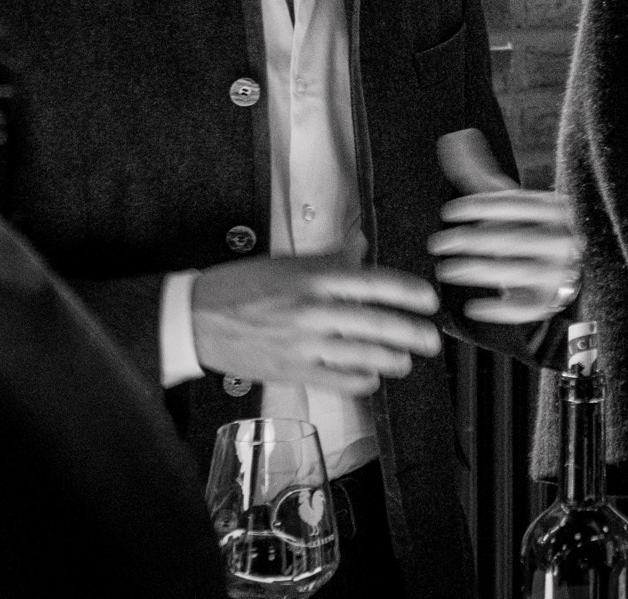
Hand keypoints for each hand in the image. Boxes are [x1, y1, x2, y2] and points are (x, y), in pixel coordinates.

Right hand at [191, 253, 441, 395]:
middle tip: (433, 339)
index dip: (409, 292)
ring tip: (406, 360)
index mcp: (315, 278)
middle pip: (378, 323)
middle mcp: (314, 310)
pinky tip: (372, 377)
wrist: (194, 318)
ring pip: (364, 355)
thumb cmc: (241, 285)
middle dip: (413, 333)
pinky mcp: (292, 370)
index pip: (375, 282)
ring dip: (393, 360)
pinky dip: (362, 380)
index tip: (429, 300)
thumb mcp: (288, 262)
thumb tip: (362, 247)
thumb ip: (331, 258)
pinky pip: (339, 380)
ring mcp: (304, 344)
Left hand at [430, 128, 581, 322]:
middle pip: (512, 238)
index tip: (448, 212)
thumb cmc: (519, 227)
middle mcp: (563, 239)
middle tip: (437, 243)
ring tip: (446, 269)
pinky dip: (500, 309)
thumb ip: (478, 171)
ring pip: (517, 272)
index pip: (516, 204)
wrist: (555, 269)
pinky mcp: (550, 301)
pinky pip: (526, 308)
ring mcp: (559, 272)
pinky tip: (472, 308)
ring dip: (478, 271)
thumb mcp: (503, 199)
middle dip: (471, 240)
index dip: (481, 207)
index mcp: (554, 209)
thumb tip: (454, 135)